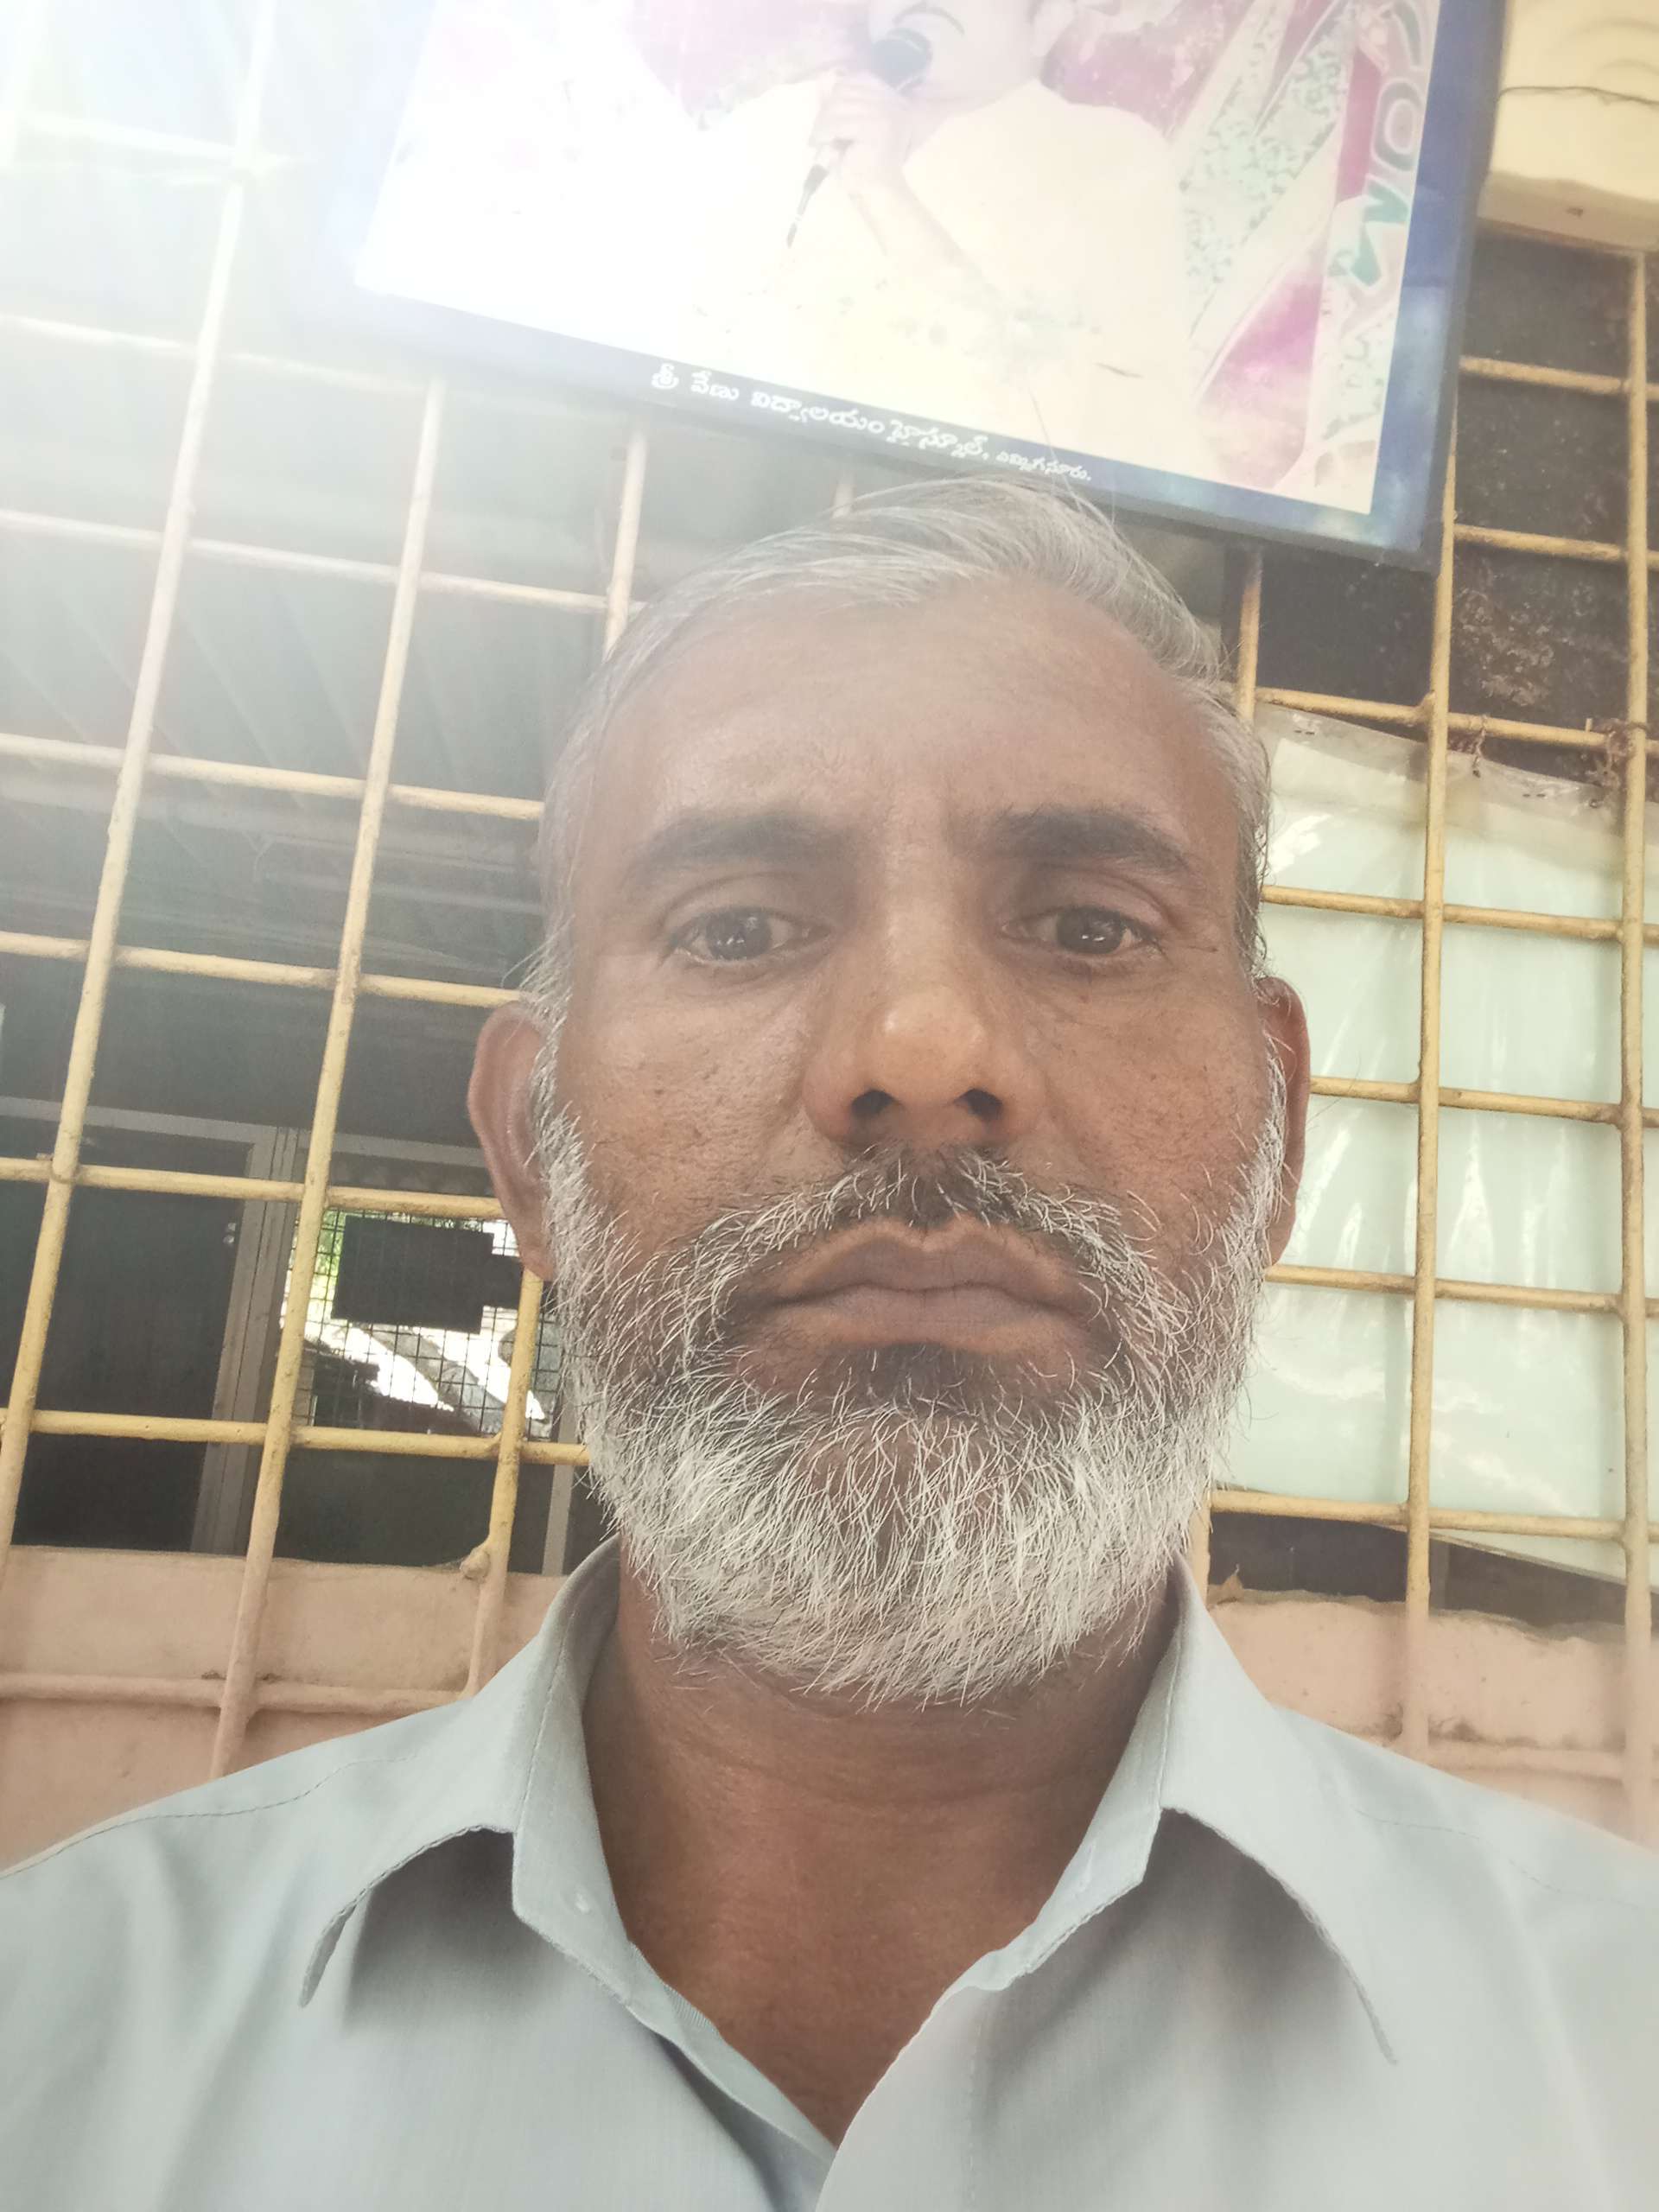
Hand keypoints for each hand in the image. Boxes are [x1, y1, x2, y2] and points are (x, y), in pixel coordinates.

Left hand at [809, 71, 912, 195]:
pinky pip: (839, 122)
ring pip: (839, 104)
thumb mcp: (851, 128)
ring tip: (820, 140)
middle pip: (846, 89)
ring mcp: (887, 113)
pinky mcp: (877, 127)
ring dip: (823, 123)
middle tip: (820, 133)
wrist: (876, 194)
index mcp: (892, 100)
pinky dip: (825, 132)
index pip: (859, 79)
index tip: (829, 117)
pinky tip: (823, 143)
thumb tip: (823, 79)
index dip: (838, 94)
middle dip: (827, 110)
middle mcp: (894, 102)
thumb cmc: (863, 165)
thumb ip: (842, 105)